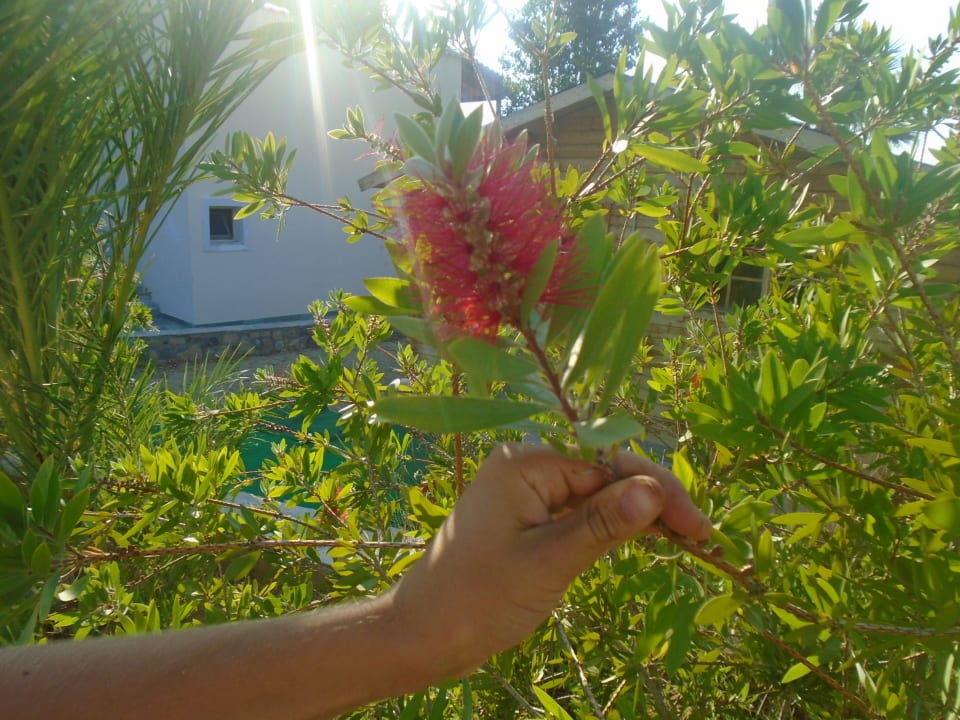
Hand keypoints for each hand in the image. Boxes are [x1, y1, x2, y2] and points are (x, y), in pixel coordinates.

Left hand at [388, 443, 711, 677]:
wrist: (426, 633)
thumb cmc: (479, 597)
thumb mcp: (548, 561)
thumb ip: (602, 524)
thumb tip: (653, 490)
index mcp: (526, 462)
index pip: (609, 463)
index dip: (656, 490)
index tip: (697, 527)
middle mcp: (527, 466)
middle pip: (606, 472)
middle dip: (652, 499)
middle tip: (700, 534)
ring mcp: (527, 492)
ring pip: (597, 492)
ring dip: (637, 512)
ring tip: (684, 538)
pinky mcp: (529, 517)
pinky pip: (579, 511)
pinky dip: (611, 524)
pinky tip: (644, 536)